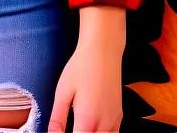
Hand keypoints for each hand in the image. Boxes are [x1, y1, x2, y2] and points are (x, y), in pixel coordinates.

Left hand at [48, 7, 125, 131]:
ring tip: (79, 126)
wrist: (103, 51)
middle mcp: (104, 125)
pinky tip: (92, 128)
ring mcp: (114, 122)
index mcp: (87, 120)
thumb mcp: (62, 91)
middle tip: (70, 126)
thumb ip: (58, 118)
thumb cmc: (81, 67)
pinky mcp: (119, 116)